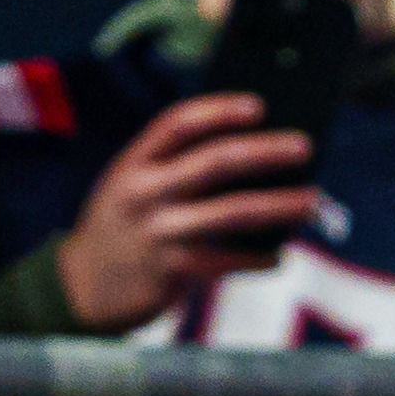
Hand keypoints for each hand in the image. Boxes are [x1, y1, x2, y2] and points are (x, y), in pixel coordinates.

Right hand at [57, 88, 321, 332]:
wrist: (82, 289)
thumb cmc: (122, 229)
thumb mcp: (131, 187)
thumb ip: (171, 170)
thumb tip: (250, 158)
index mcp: (134, 163)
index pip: (179, 123)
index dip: (220, 111)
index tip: (259, 105)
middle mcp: (145, 192)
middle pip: (215, 162)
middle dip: (266, 151)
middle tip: (304, 146)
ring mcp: (159, 232)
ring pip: (233, 212)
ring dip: (279, 205)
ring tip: (312, 200)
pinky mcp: (173, 272)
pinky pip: (230, 260)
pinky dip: (260, 258)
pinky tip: (281, 256)